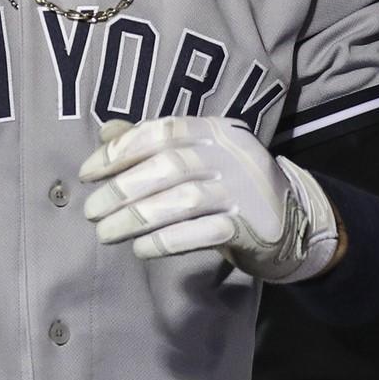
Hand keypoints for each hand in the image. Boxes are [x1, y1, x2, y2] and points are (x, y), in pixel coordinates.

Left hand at [79, 115, 340, 282]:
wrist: (291, 223)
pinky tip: (141, 249)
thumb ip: (154, 143)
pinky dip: (168, 241)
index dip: (120, 151)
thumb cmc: (229, 187)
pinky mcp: (250, 226)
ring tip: (106, 233)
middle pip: (168, 167)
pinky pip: (203, 232)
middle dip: (122, 189)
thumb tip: (107, 131)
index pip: (162, 131)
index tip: (87, 173)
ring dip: (137, 218)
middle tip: (91, 211)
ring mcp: (243, 190)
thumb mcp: (197, 157)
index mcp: (214, 130)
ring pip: (183, 200)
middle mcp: (231, 154)